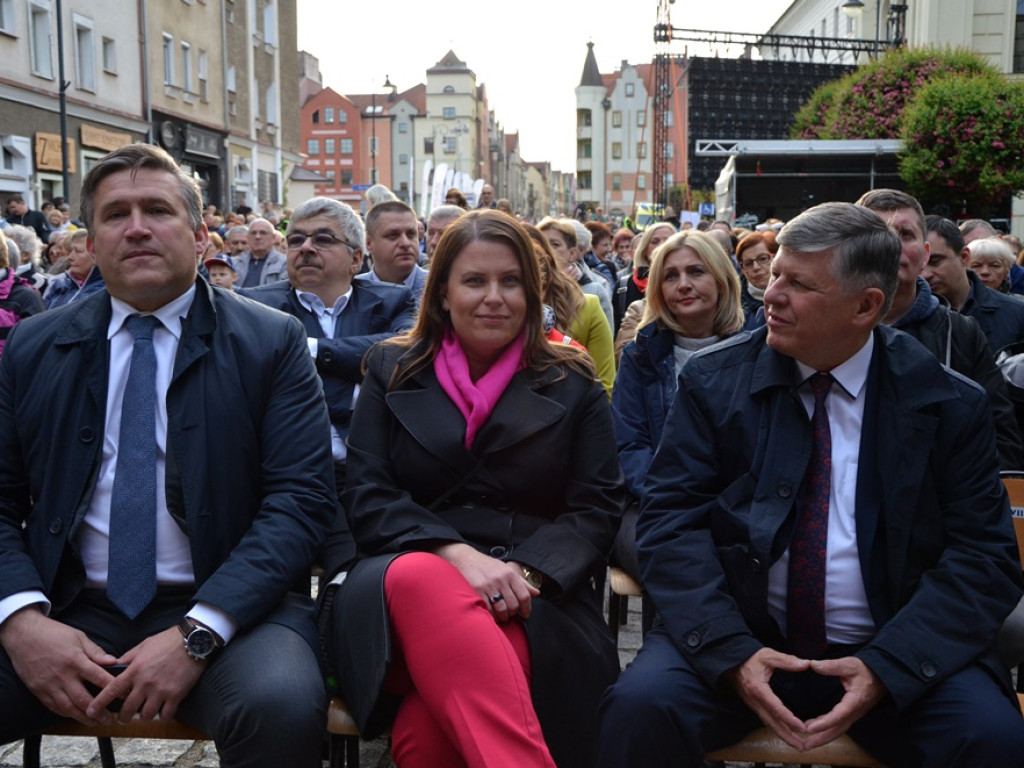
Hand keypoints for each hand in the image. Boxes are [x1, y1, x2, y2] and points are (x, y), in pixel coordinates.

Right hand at [0, 607, 117, 724]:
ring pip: (68, 708)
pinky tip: (75, 716)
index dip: (113, 688)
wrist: (23, 635)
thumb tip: (113, 661)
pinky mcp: (38, 690)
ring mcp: (49, 685)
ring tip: (95, 722)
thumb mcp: (78, 637)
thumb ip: (96, 652)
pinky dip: (66, 714)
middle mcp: (63, 676)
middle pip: (84, 699)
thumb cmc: (53, 634)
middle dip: (99, 711)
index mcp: (76, 660)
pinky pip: (53, 707)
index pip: (99, 678)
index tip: (125, 694)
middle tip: (110, 718)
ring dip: (83, 717)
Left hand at [88, 627, 204, 722]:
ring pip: (146, 715)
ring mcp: (161, 690)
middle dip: (123, 717)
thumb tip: (115, 666)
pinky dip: (164, 715)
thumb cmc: (168, 640)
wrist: (193, 640)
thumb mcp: (144, 645)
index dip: (99, 703)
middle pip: (128, 710)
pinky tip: (165, 709)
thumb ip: (128, 658)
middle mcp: (145, 683)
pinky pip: (166, 714)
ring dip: (145, 716)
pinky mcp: (176, 695)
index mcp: (134, 670)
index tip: (91, 712)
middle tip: (124, 718)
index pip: (111, 690)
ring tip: (147, 711)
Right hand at [433, 543, 538, 621]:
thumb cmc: (486, 565)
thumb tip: (536, 593)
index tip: (525, 615)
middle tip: (509, 615)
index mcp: (509, 574)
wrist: (464, 558)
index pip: (524, 595)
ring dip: (502, 617)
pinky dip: (491, 615)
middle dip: (512, 614)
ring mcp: (488, 585)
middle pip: (513, 605)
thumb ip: (521, 583)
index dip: (527, 608)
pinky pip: (488, 609)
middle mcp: (500, 579)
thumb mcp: (505, 570)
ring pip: (501, 609)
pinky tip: (491, 614)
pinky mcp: (476, 590)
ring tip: (500, 617)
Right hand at [724, 647, 810, 749]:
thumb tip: (806, 664)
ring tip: (796, 744)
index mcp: (758, 689)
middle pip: (771, 722)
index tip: (802, 728)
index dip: (789, 720)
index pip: (776, 708)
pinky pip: (765, 719)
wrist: (729, 660)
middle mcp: (754, 700)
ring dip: (782, 735)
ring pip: (768, 723)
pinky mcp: (752, 705)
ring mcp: (752, 704)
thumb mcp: (767, 655)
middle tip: (801, 747)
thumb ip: (786, 660)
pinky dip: (775, 728)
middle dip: (787, 736)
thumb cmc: (749, 657)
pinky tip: (784, 732)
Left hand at [801, 657, 885, 749]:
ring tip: (807, 742)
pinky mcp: (852, 714)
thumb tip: (813, 664)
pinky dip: (827, 730)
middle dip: (821, 738)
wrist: (882, 676)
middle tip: (804, 745)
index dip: (824, 723)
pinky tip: (814, 727)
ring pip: (838, 730)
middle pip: (837, 730)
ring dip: (823, 737)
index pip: (838, 715)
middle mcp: (855, 712)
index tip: (809, 728)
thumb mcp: (850, 664)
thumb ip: (831, 666)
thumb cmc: (866, 670)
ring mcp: (854, 714)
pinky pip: (839, 725)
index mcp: (854, 701)